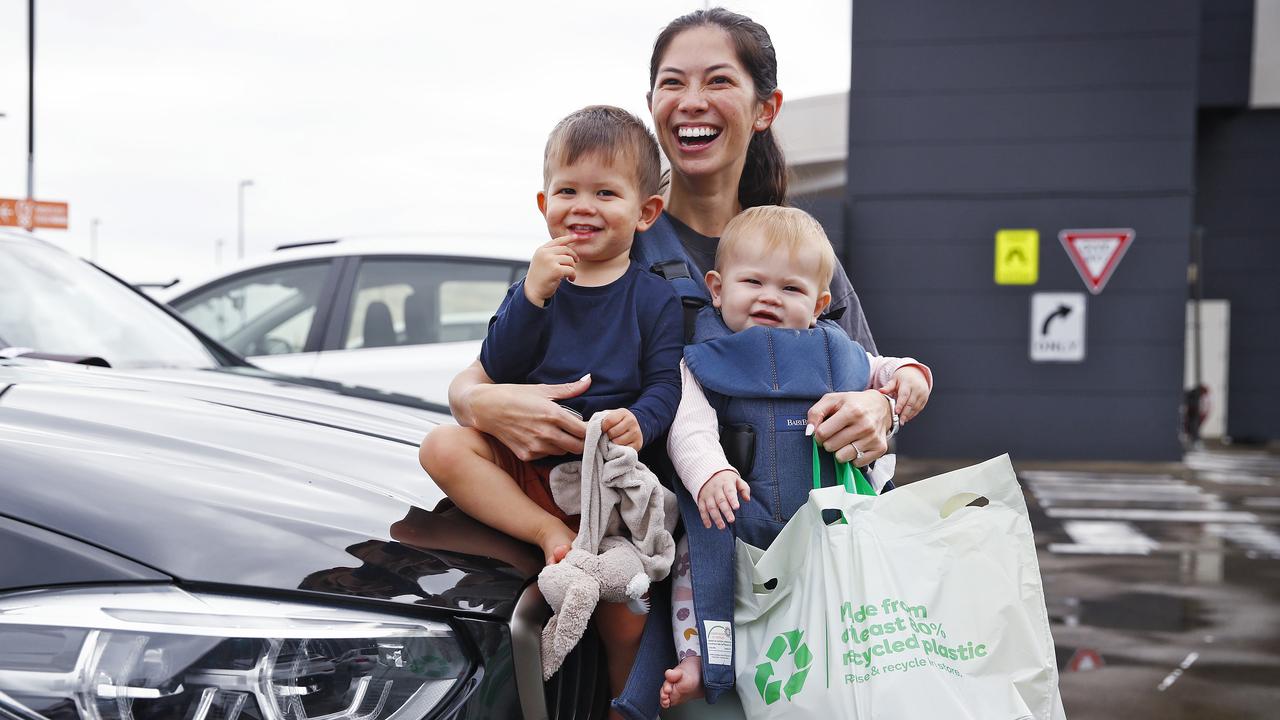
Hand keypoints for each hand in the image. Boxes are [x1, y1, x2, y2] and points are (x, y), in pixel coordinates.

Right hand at [458, 366, 590, 460]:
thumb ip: (569, 389)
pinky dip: (548, 449)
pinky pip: (546, 456)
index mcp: (553, 415)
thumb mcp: (542, 389)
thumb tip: (589, 379)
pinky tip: (541, 437)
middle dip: (581, 441)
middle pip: (578, 447)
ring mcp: (536, 446)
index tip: (591, 427)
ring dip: (564, 445)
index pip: (584, 431)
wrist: (484, 408)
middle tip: (578, 433)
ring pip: (562, 452)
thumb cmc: (513, 395)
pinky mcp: (526, 455)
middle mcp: (546, 433)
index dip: (591, 431)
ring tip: (558, 433)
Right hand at [523, 235, 578, 305]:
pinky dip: (573, 275)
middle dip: (573, 257)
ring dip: (572, 268)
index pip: (557, 241)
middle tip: (576, 263)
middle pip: (566, 250)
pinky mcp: (556, 270)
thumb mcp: (543, 262)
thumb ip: (552, 254)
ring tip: (569, 275)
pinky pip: (571, 270)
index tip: (576, 237)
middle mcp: (544, 253)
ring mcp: (549, 261)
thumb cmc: (539, 278)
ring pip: (570, 260)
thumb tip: (568, 247)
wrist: (532, 292)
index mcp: (541, 250)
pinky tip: (570, 279)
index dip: (568, 238)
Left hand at [600, 408, 642, 450]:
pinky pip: (624, 450)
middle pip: (612, 432)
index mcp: (623, 412)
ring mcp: (636, 433)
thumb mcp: (609, 417)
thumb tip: (588, 429)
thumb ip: (600, 420)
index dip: (602, 427)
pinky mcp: (638, 444)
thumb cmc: (615, 423)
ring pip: (618, 442)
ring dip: (612, 444)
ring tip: (612, 441)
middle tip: (608, 436)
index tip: (602, 430)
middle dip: (607, 436)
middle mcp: (632, 421)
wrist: (632, 428)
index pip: (608, 421)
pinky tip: (618, 446)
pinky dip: (619, 450)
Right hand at [697, 470, 749, 529]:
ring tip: (722, 527)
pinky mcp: (701, 499)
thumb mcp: (736, 479)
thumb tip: (747, 499)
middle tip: (731, 520)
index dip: (733, 500)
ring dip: (716, 517)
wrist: (707, 472)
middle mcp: (716, 489)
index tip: (736, 507)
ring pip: (711, 507)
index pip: (730, 492)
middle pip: (721, 501)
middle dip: (726, 511)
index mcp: (726, 483)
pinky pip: (701, 509)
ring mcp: (708, 494)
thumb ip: (744, 489)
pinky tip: (708, 525)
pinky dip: (704, 518)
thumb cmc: (726, 479)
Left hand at [806, 390, 889, 466]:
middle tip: (835, 435)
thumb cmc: (852, 403)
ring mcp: (873, 438)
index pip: (822, 433)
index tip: (823, 431)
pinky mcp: (880, 448)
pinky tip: (856, 445)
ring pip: (842, 457)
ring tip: (845, 440)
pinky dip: (853, 457)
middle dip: (828, 442)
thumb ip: (815, 412)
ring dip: (840, 451)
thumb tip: (809, 432)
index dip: (818, 434)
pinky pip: (857, 463)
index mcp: (851, 411)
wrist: (881, 406)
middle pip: (831, 446)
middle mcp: (864, 425)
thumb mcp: (832, 399)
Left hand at [881, 366, 929, 423]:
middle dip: (905, 413)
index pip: (904, 395)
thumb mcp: (894, 380)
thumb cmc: (903, 378)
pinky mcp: (925, 399)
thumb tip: (881, 391)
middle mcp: (917, 389)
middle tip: (900, 421)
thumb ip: (888, 387)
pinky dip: (914, 414)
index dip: (900, 404)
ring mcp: (922, 394)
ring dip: (909, 415)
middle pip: (911, 403)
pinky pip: (919, 408)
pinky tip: (908, 418)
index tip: (896, 412)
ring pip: (916, 407)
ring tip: (903, 421)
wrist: (915, 374)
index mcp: (908, 383)